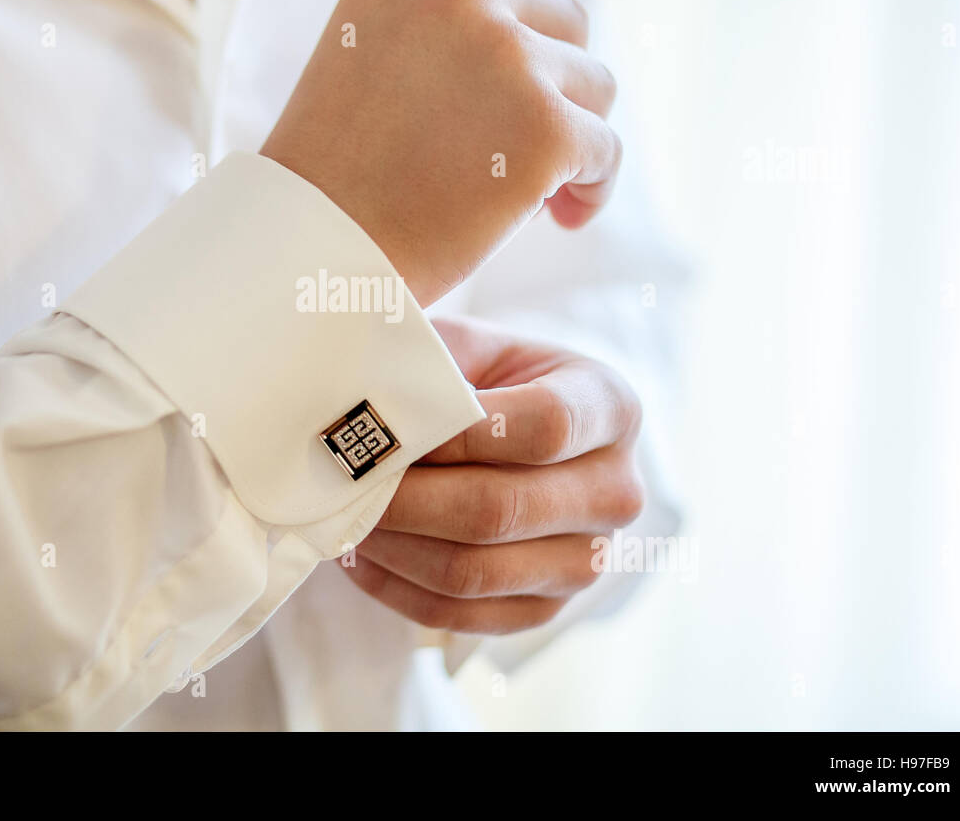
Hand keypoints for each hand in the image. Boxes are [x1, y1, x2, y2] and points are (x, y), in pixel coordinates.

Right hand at [260, 0, 620, 307]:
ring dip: (574, 139)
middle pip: (565, 24)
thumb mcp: (368, 64)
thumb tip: (541, 48)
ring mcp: (507, 56)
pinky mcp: (546, 126)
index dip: (513, 59)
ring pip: (595, 88)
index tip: (492, 117)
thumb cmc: (331, 182)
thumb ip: (440, 36)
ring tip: (537, 196)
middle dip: (555, 87)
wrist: (307, 252)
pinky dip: (592, 188)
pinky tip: (562, 218)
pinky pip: (606, 151)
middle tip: (523, 153)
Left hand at [342, 316, 644, 634]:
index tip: (391, 426)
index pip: (546, 426)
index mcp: (610, 406)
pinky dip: (394, 587)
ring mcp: (587, 561)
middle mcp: (616, 491)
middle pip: (503, 509)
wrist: (508, 435)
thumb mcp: (466, 345)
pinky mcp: (545, 609)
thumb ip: (428, 355)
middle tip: (345, 480)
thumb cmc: (478, 379)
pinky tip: (358, 554)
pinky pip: (458, 615)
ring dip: (392, 547)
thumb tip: (357, 386)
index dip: (459, 432)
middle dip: (407, 497)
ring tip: (343, 514)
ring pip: (474, 572)